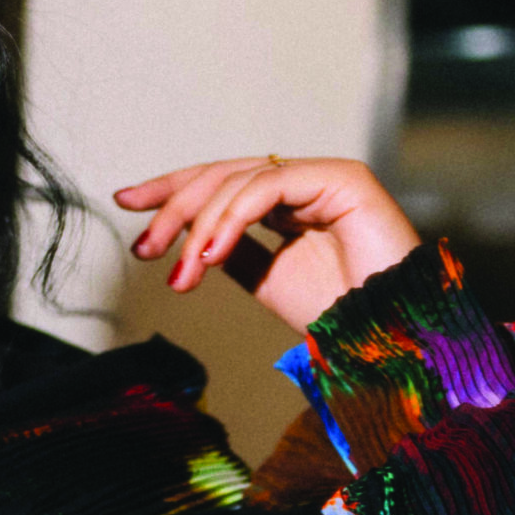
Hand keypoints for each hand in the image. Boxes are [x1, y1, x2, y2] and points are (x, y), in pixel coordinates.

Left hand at [114, 156, 421, 335]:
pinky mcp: (343, 178)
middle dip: (174, 207)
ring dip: (200, 225)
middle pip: (222, 174)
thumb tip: (184, 235)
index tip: (127, 202)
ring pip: (240, 180)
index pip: (220, 182)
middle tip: (144, 248)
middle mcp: (306, 181)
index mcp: (288, 201)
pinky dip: (231, 218)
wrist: (387, 340)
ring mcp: (324, 175)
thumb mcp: (264, 278)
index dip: (171, 189)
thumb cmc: (337, 316)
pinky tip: (209, 254)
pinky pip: (269, 186)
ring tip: (182, 272)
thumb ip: (229, 249)